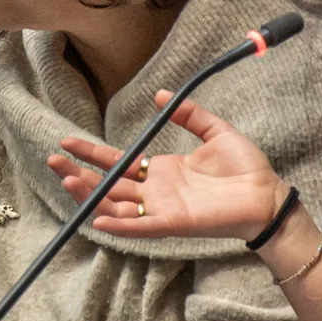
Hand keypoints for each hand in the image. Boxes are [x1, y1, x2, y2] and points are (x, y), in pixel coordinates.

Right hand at [47, 90, 282, 239]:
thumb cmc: (246, 168)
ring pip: (116, 205)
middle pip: (107, 185)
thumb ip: (189, 114)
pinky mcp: (174, 223)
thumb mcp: (215, 131)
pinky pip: (141, 227)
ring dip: (91, 196)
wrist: (267, 193)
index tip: (66, 142)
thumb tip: (160, 94)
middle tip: (54, 163)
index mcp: (161, 171)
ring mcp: (162, 209)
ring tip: (67, 181)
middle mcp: (155, 191)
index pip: (117, 162)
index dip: (91, 153)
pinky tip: (97, 220)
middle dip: (79, 174)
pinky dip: (120, 225)